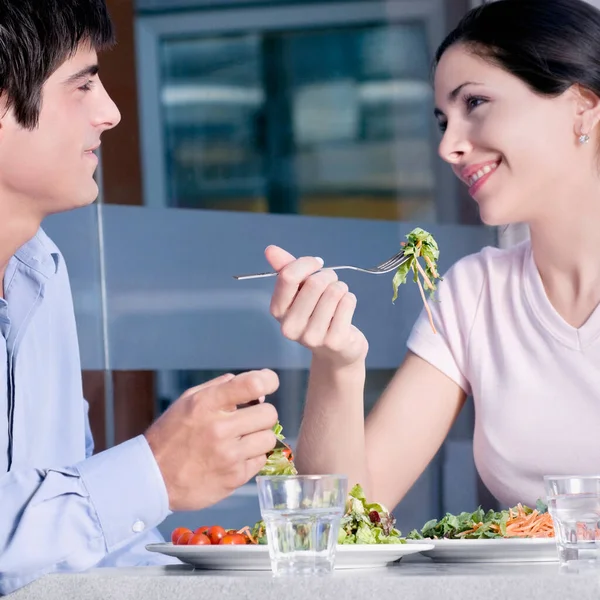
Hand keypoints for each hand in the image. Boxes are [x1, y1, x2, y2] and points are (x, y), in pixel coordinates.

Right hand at [145, 370, 279, 510]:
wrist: (152, 478)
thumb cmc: (171, 435)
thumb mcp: (187, 401)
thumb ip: (220, 388)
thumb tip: (255, 388)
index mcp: (206, 404)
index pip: (253, 384)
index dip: (268, 381)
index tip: (269, 384)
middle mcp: (219, 428)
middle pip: (269, 414)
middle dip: (262, 414)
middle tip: (249, 420)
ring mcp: (228, 455)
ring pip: (269, 439)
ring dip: (259, 437)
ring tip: (242, 440)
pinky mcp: (234, 478)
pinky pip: (261, 461)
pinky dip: (252, 457)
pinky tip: (235, 457)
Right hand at [265, 245, 368, 367]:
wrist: (336, 351)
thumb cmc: (316, 313)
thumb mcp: (299, 291)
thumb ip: (285, 269)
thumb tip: (270, 250)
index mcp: (277, 311)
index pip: (288, 276)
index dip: (307, 263)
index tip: (316, 264)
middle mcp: (290, 327)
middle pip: (315, 283)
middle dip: (328, 276)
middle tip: (331, 283)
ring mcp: (312, 337)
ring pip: (334, 291)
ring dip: (341, 287)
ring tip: (338, 297)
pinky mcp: (334, 341)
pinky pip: (347, 303)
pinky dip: (349, 299)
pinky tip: (345, 309)